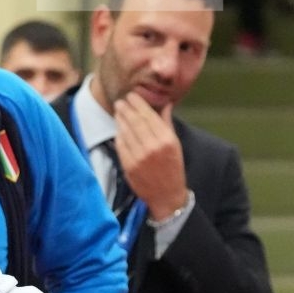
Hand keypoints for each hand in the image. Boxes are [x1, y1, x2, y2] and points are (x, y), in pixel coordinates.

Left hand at [113, 95, 187, 219]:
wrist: (166, 196)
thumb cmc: (172, 168)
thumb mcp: (175, 145)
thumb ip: (167, 123)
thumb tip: (166, 104)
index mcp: (167, 140)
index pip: (149, 115)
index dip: (138, 103)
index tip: (132, 96)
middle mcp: (153, 147)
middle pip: (135, 121)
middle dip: (126, 108)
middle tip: (121, 101)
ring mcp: (139, 157)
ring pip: (126, 131)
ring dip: (120, 119)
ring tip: (118, 111)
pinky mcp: (129, 165)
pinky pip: (121, 145)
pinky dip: (119, 134)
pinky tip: (118, 128)